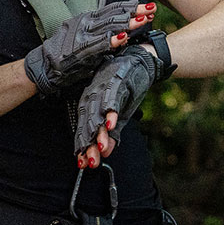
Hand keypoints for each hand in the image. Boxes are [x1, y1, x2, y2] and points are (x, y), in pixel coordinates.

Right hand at [24, 1, 154, 95]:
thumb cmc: (66, 51)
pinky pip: (97, 45)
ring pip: (108, 27)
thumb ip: (102, 30)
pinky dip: (111, 40)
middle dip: (135, 12)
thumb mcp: (84, 35)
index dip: (131, 6)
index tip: (149, 5)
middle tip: (152, 10)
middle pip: (114, 15)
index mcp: (87, 18)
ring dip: (127, 23)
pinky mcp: (78, 50)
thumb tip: (124, 27)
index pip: (113, 8)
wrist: (44, 66)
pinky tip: (122, 38)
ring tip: (143, 20)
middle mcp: (85, 23)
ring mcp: (81, 36)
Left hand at [74, 45, 170, 166]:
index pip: (84, 128)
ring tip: (101, 146)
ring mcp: (104, 87)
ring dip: (99, 129)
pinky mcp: (117, 80)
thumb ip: (112, 133)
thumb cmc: (128, 86)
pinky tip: (111, 122)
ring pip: (98, 112)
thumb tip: (105, 153)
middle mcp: (93, 95)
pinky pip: (112, 97)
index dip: (83, 146)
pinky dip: (111, 110)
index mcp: (91, 103)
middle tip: (90, 162)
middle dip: (89, 143)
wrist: (141, 60)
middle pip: (88, 123)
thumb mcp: (120, 114)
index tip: (82, 164)